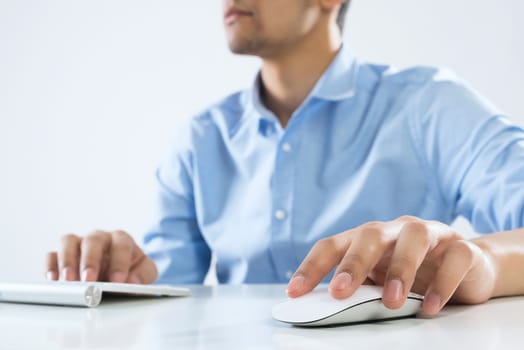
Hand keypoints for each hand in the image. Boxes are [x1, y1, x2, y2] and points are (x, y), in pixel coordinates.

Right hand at [46, 230, 157, 283]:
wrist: (121, 272)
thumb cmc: (132, 270)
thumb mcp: (145, 272)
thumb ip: (143, 274)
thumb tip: (132, 281)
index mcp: (121, 239)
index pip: (121, 244)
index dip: (120, 262)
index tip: (118, 280)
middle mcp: (99, 238)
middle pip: (92, 240)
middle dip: (90, 261)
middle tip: (89, 280)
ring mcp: (79, 244)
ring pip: (68, 242)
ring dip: (67, 260)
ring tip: (69, 281)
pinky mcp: (62, 255)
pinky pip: (52, 255)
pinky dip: (51, 266)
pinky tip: (54, 280)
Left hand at [286, 216, 496, 314]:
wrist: (467, 267)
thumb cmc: (414, 273)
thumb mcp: (380, 280)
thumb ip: (357, 288)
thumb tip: (322, 308)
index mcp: (369, 238)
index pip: (334, 244)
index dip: (312, 266)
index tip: (295, 292)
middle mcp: (396, 230)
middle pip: (370, 234)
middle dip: (353, 263)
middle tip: (339, 291)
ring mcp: (431, 234)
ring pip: (414, 238)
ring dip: (400, 269)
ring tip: (391, 302)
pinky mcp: (461, 248)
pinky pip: (454, 258)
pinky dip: (442, 282)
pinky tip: (430, 305)